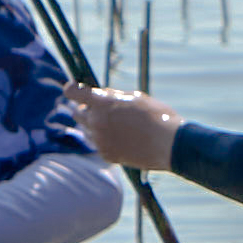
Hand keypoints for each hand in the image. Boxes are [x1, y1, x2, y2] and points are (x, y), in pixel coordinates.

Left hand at [65, 85, 179, 171]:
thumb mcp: (136, 97)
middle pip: (77, 113)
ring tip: (119, 127)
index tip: (78, 89)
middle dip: (88, 109)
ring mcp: (100, 140)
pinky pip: (98, 144)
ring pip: (87, 130)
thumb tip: (99, 94)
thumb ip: (113, 96)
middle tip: (105, 110)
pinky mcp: (106, 154)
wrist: (169, 144)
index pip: (72, 92)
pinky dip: (106, 140)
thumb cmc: (157, 116)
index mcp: (103, 103)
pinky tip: (124, 139)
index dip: (73, 89)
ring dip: (96, 126)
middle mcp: (96, 122)